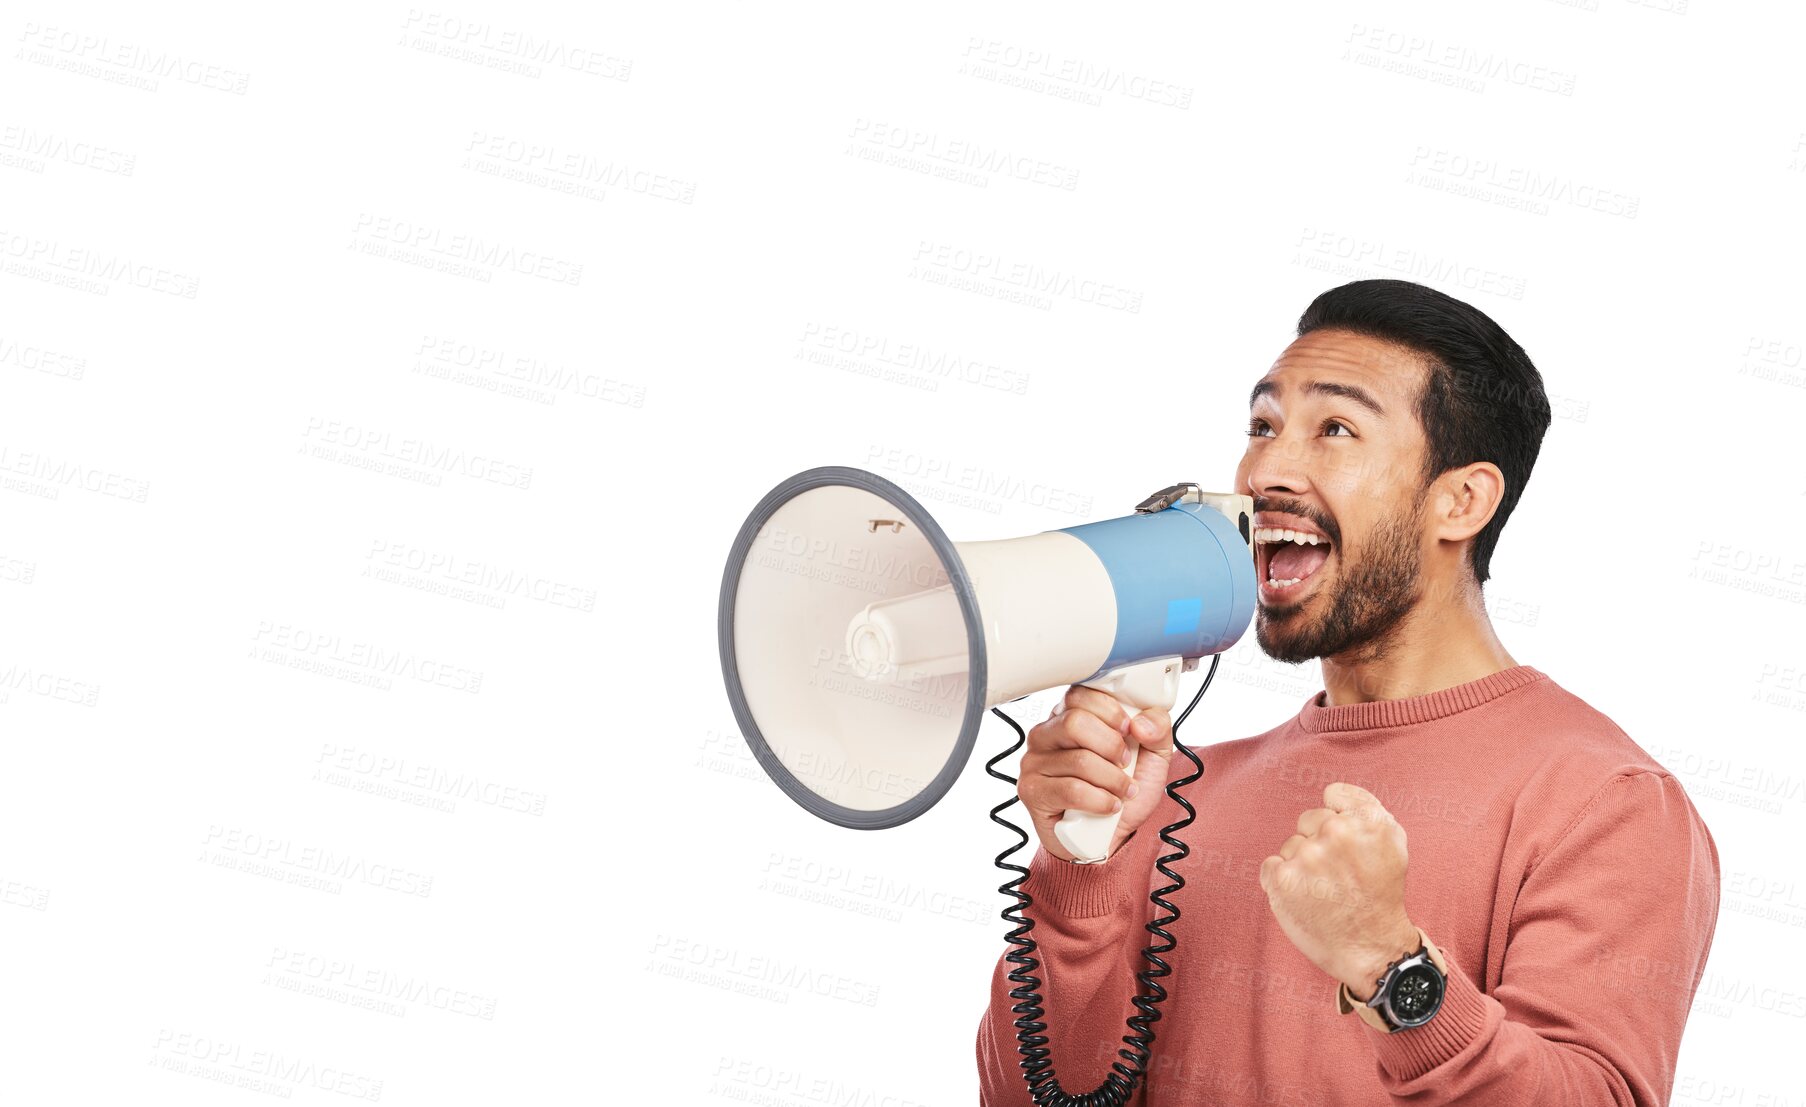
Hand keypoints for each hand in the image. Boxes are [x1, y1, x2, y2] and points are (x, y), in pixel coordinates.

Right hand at [1017, 685, 1173, 862]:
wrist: (1110, 838)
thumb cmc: (1122, 791)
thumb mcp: (1152, 756)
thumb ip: (1157, 728)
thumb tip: (1141, 723)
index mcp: (1070, 715)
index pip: (1080, 693)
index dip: (1110, 711)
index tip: (1129, 729)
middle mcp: (1046, 734)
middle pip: (1075, 721)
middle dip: (1112, 746)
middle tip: (1125, 763)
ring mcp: (1034, 762)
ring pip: (1078, 759)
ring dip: (1113, 780)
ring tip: (1123, 791)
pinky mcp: (1032, 791)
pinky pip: (1071, 790)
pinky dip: (1101, 801)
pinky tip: (1109, 806)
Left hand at [1259, 782, 1420, 1000]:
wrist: (1372, 948)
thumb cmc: (1381, 895)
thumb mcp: (1393, 843)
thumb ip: (1365, 809)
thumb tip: (1333, 794)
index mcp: (1367, 820)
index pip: (1333, 794)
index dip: (1338, 817)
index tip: (1346, 842)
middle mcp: (1337, 833)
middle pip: (1309, 820)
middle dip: (1319, 843)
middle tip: (1338, 876)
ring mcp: (1307, 856)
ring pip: (1291, 846)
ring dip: (1302, 866)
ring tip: (1326, 893)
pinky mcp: (1282, 879)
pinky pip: (1271, 866)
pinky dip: (1282, 881)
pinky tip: (1305, 900)